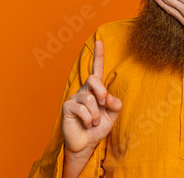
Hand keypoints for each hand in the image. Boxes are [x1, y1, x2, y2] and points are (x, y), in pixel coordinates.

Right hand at [62, 40, 121, 155]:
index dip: (99, 55)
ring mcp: (75, 97)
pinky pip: (82, 109)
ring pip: (90, 99)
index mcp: (96, 90)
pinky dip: (89, 119)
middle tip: (104, 103)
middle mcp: (84, 90)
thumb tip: (108, 97)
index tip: (99, 40)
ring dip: (96, 114)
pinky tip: (87, 124)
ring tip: (94, 122)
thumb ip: (115, 104)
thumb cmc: (98, 127)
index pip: (97, 69)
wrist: (86, 144)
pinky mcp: (67, 107)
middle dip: (102, 91)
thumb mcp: (112, 116)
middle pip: (94, 79)